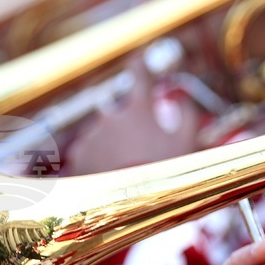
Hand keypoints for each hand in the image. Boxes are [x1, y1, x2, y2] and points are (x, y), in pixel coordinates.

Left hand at [64, 56, 201, 174]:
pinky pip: (89, 153)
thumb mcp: (188, 143)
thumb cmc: (163, 173)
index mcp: (138, 109)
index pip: (139, 74)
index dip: (140, 65)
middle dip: (130, 129)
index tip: (138, 59)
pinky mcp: (77, 155)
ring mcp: (91, 135)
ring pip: (105, 135)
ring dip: (114, 147)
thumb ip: (188, 115)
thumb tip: (184, 99)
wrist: (130, 205)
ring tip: (128, 172)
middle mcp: (110, 116)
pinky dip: (99, 161)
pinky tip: (111, 177)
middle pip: (121, 114)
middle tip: (142, 154)